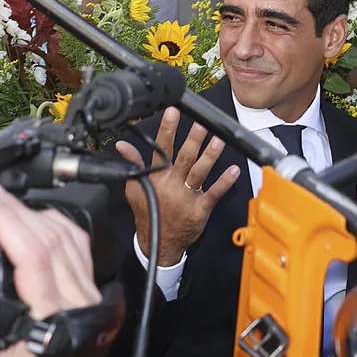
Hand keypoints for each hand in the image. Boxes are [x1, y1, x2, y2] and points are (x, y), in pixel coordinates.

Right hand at [115, 108, 240, 265]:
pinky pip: (214, 194)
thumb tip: (122, 146)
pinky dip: (224, 183)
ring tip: (220, 140)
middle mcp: (172, 185)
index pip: (161, 149)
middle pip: (184, 158)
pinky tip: (234, 171)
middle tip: (203, 124)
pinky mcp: (200, 209)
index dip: (167, 130)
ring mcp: (187, 197)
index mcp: (156, 178)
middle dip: (193, 139)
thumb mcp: (135, 188)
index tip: (173, 112)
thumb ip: (133, 164)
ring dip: (210, 156)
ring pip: (200, 172)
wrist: (158, 243)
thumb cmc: (148, 212)